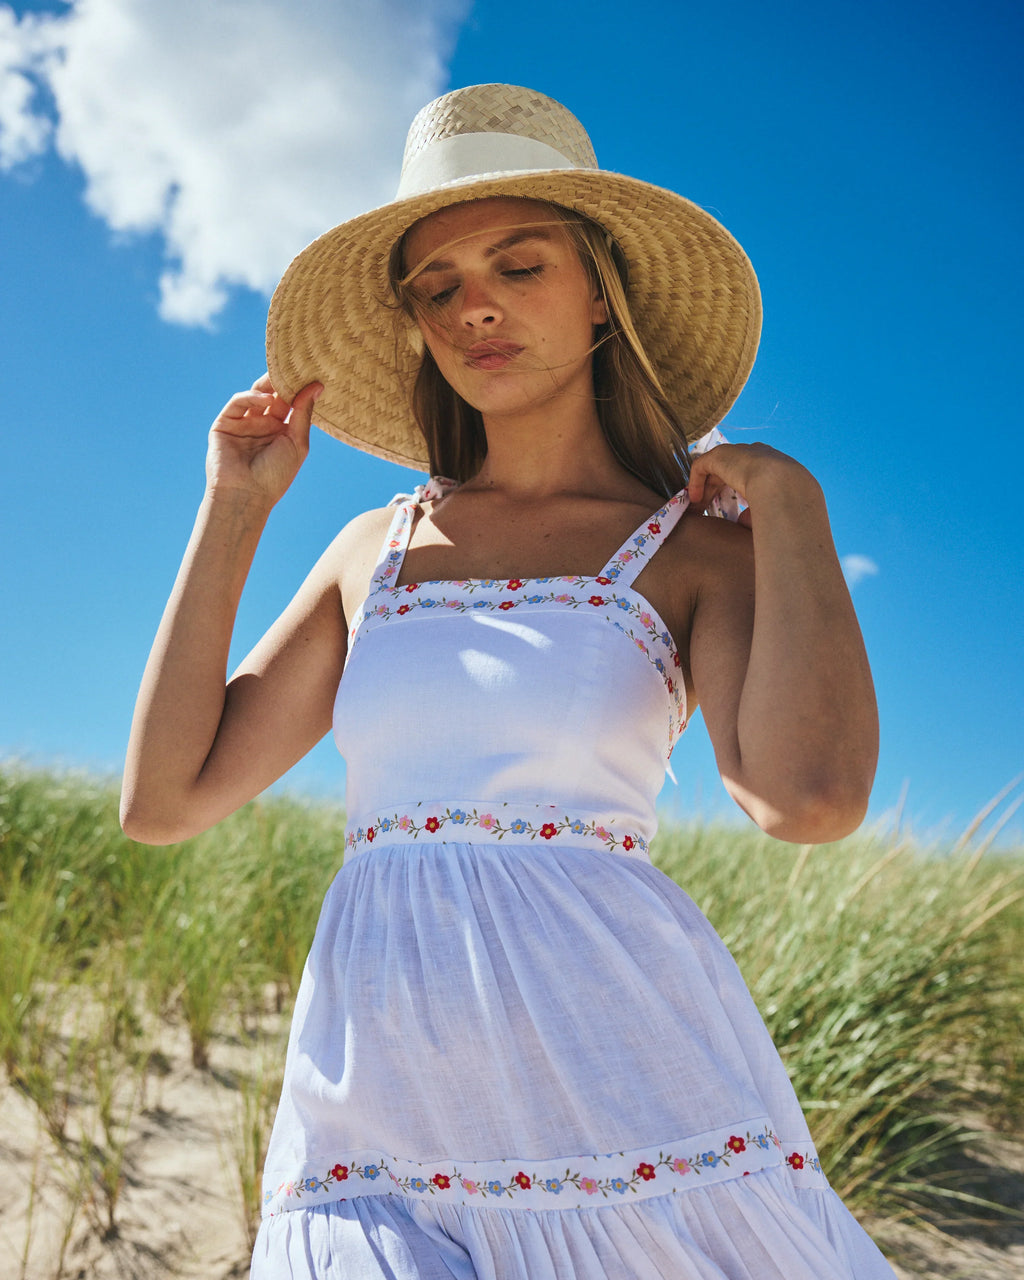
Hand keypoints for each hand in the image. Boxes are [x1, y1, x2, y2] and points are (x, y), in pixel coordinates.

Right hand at [206, 374, 322, 505]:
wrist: (246, 495)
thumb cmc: (275, 475)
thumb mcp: (297, 443)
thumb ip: (303, 413)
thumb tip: (317, 386)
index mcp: (280, 431)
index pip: (289, 403)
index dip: (298, 389)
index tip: (312, 373)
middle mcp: (262, 425)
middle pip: (272, 395)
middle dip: (282, 381)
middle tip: (295, 366)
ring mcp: (243, 423)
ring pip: (254, 395)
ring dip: (267, 384)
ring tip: (281, 376)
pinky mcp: (225, 424)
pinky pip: (238, 403)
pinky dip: (251, 397)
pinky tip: (265, 399)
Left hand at [687, 443, 813, 527]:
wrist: (782, 484)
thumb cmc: (784, 501)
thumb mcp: (773, 509)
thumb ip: (757, 512)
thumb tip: (743, 520)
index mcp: (770, 465)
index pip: (748, 473)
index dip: (733, 490)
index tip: (726, 509)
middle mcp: (754, 454)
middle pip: (728, 470)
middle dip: (714, 490)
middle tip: (704, 510)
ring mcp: (737, 452)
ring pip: (713, 468)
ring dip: (703, 487)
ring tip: (696, 507)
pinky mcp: (720, 455)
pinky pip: (701, 465)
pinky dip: (695, 481)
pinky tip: (694, 498)